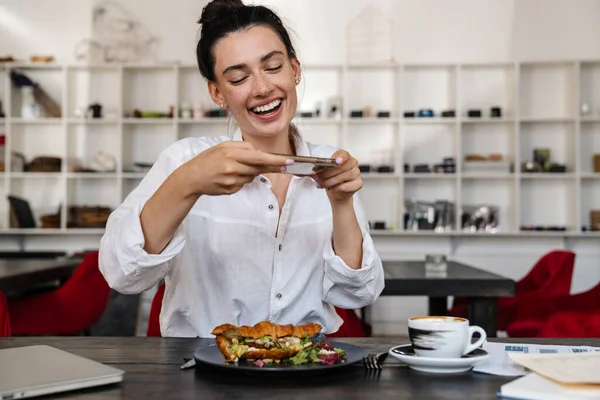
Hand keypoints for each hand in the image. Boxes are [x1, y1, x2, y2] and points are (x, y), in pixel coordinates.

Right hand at [178, 141, 292, 195]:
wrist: (192, 177)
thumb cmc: (208, 159)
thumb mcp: (223, 146)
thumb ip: (242, 147)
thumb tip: (259, 152)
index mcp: (231, 154)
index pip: (259, 157)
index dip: (275, 160)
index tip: (289, 161)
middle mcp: (232, 168)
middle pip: (259, 168)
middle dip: (272, 166)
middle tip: (285, 165)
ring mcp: (232, 180)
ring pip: (252, 176)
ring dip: (250, 171)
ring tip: (235, 167)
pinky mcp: (231, 190)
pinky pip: (244, 184)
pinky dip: (241, 179)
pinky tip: (229, 176)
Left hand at [313, 150, 362, 204]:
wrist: (336, 191)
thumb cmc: (331, 178)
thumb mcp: (324, 171)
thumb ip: (322, 168)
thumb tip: (315, 170)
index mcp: (344, 156)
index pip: (344, 154)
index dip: (340, 157)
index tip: (336, 161)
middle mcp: (352, 163)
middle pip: (341, 167)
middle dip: (327, 173)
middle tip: (317, 177)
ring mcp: (357, 173)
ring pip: (343, 177)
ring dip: (330, 181)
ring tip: (321, 184)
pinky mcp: (358, 183)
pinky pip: (347, 186)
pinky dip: (337, 188)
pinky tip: (331, 188)